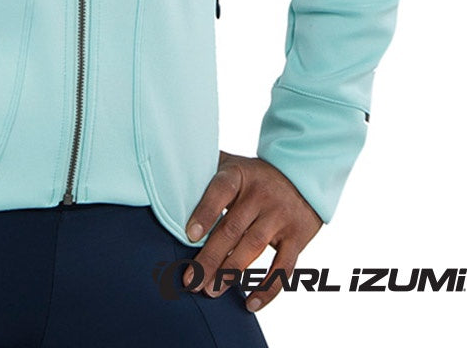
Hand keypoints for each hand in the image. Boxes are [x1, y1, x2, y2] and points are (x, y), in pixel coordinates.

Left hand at [182, 149, 322, 312]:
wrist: (301, 176)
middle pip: (232, 228)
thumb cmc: (254, 176)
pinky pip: (284, 267)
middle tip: (191, 280)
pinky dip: (268, 288)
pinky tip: (250, 303)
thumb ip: (205, 172)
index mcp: (239, 175)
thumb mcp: (231, 165)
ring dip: (231, 273)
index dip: (205, 212)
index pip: (219, 191)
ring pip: (253, 248)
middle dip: (210, 257)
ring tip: (211, 291)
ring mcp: (280, 216)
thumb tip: (167, 180)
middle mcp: (261, 195)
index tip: (189, 235)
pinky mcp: (297, 237)